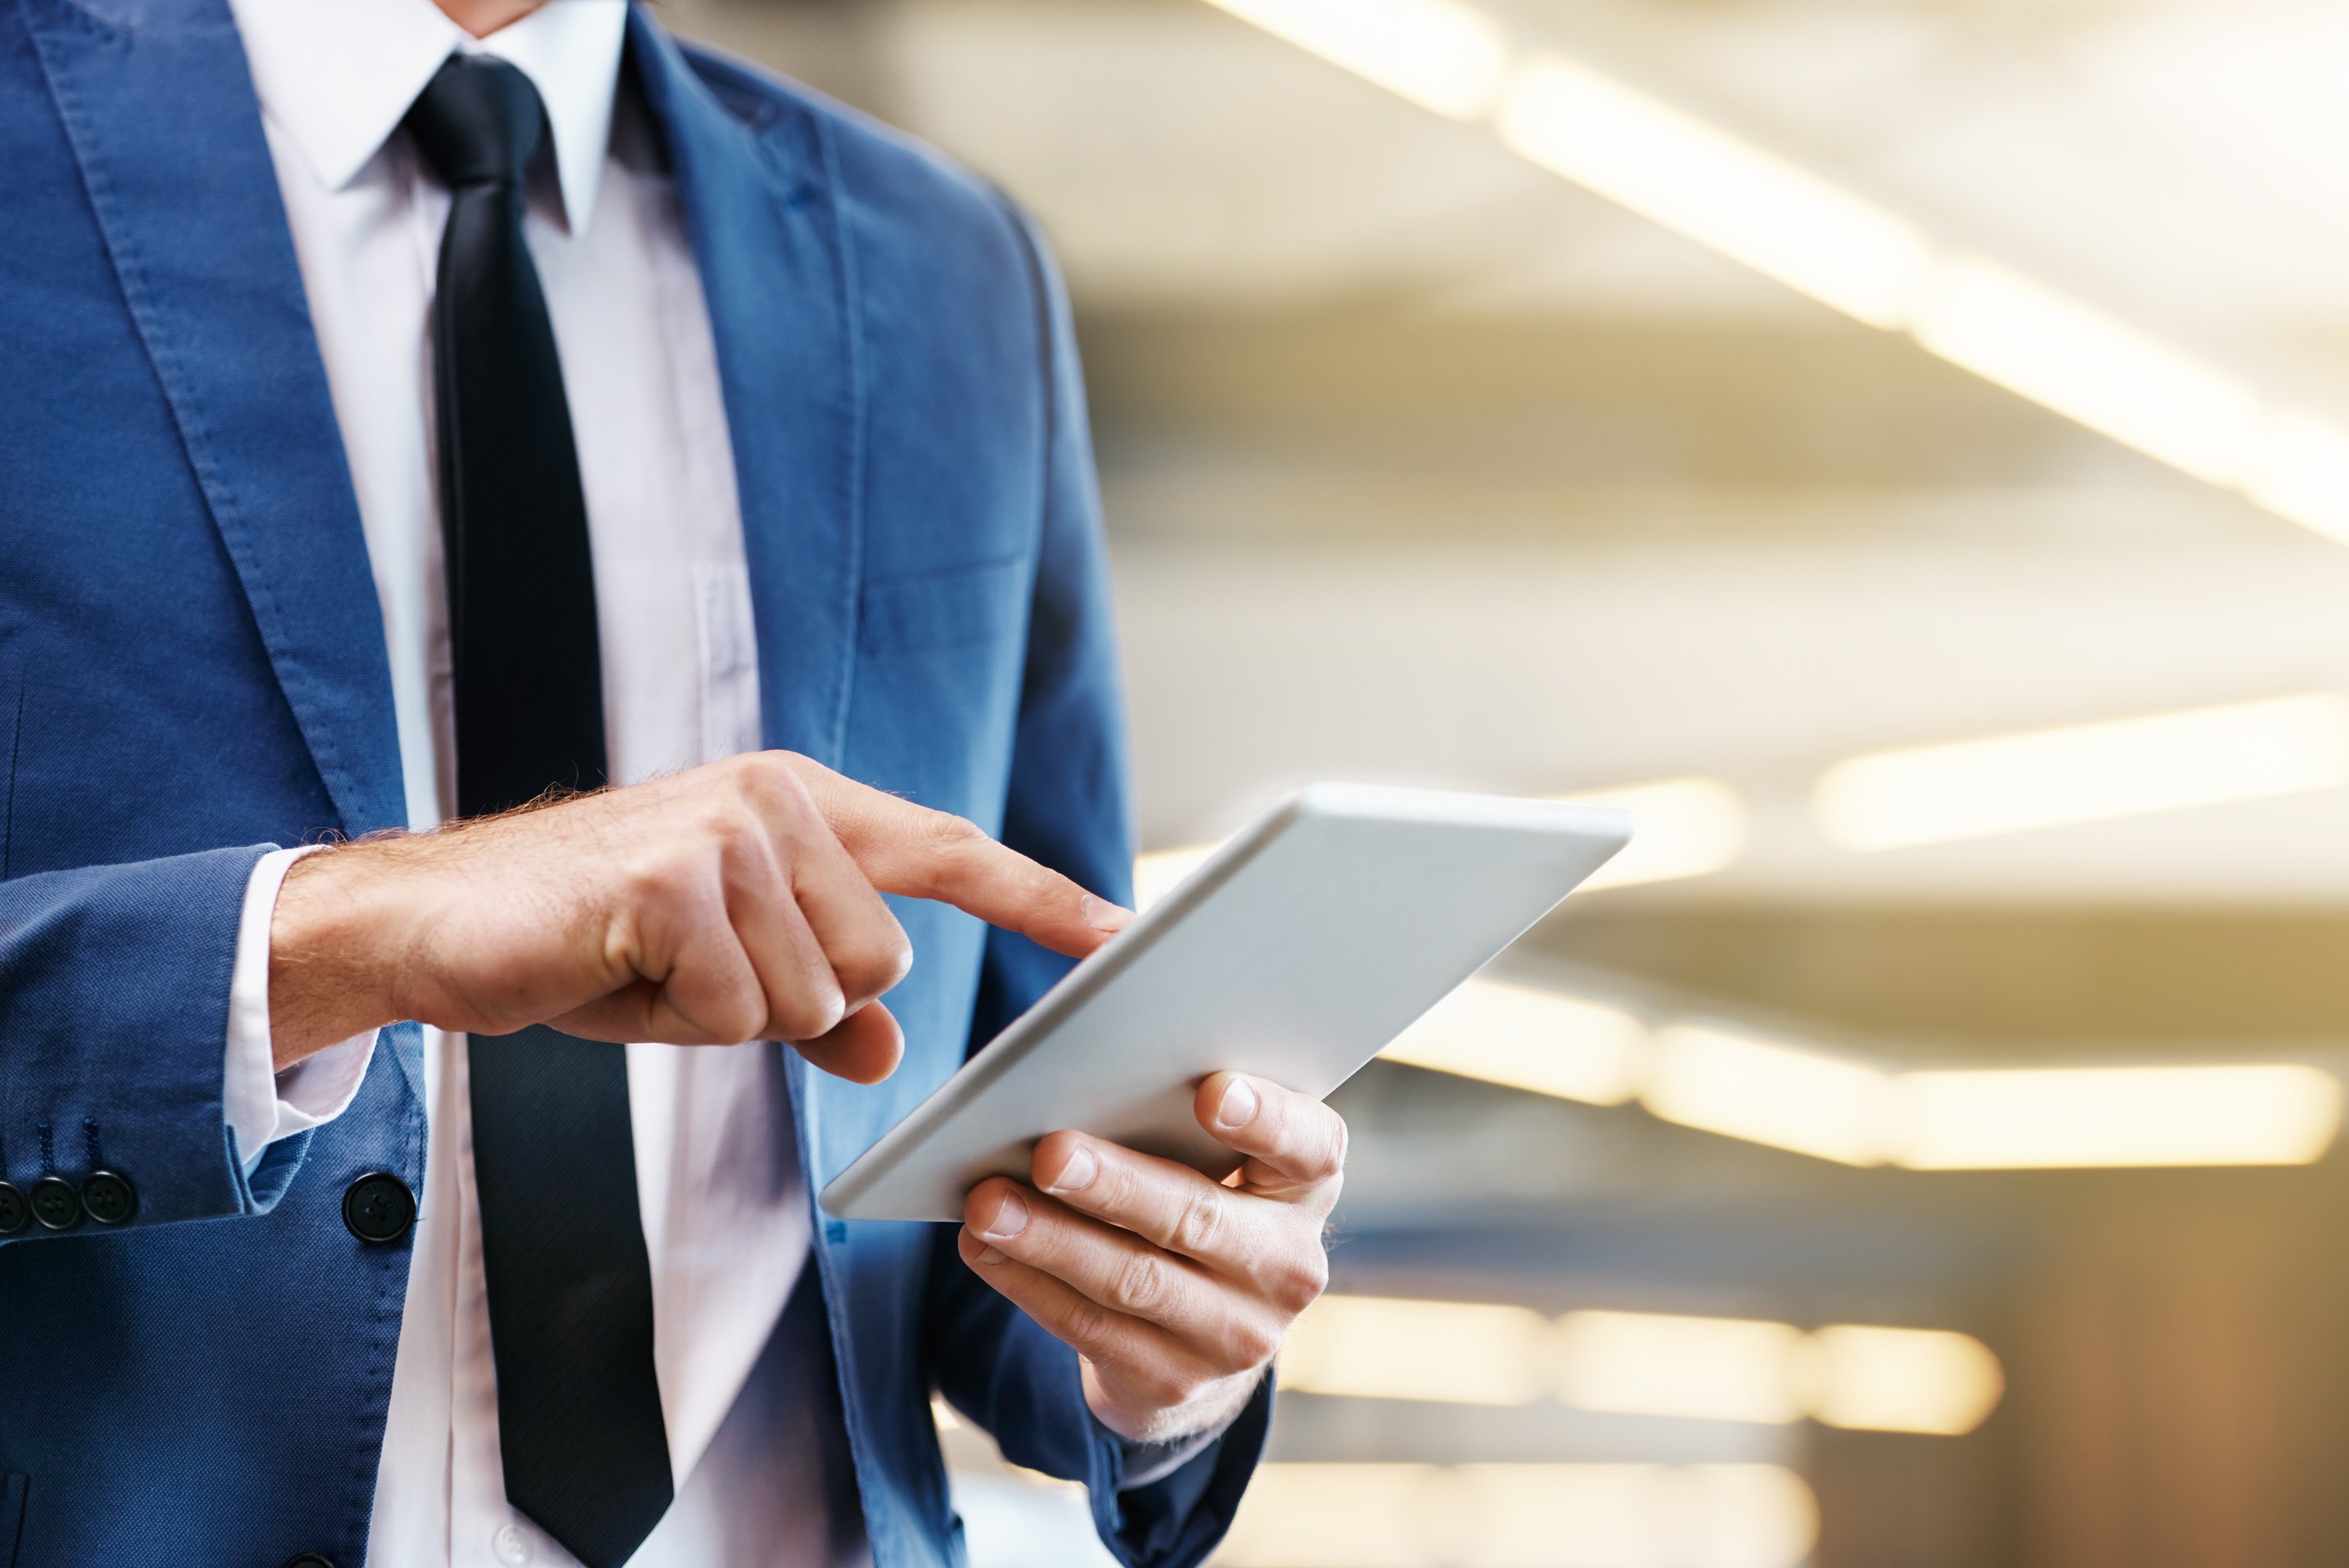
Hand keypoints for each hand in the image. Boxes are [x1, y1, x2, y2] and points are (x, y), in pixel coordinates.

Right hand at [267, 751, 1125, 1077]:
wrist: (442, 924)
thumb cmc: (590, 943)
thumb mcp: (722, 979)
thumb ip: (817, 1004)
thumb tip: (888, 1047)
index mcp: (802, 806)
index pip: (946, 852)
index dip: (1038, 895)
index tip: (1122, 931)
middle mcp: (776, 800)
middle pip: (879, 961)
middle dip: (796, 1002)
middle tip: (695, 973)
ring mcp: (726, 831)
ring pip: (813, 994)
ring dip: (732, 1015)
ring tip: (651, 967)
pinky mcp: (671, 881)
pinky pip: (740, 1011)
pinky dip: (682, 1022)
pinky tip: (620, 970)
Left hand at [957, 1072, 1342, 1443]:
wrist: (1205, 1331)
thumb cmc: (1200, 1197)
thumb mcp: (1218, 1158)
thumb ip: (1179, 1119)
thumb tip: (1075, 1083)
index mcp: (1306, 1184)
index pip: (1311, 1145)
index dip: (1266, 1119)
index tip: (1211, 1090)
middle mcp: (1287, 1264)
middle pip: (1199, 1218)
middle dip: (1117, 1185)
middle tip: (1050, 1153)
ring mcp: (1236, 1334)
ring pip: (1134, 1280)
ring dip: (1051, 1239)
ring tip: (988, 1205)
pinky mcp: (1174, 1379)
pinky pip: (1091, 1328)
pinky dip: (1030, 1284)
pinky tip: (986, 1249)